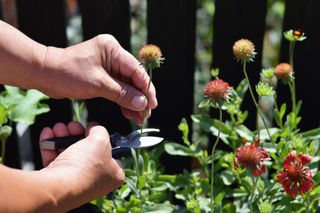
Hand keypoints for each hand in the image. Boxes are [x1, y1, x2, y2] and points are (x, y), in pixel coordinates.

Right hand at [39, 121, 123, 208]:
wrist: (56, 187)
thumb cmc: (83, 168)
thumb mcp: (100, 140)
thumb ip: (100, 130)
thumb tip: (95, 128)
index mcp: (112, 175)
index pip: (112, 153)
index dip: (104, 139)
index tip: (95, 130)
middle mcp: (95, 181)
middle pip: (88, 151)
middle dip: (78, 134)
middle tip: (73, 126)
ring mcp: (76, 182)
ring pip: (70, 153)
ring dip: (63, 137)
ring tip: (59, 128)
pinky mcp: (58, 182)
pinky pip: (55, 160)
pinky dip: (51, 145)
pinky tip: (48, 133)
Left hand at [40, 35, 156, 124]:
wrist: (45, 74)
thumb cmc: (67, 73)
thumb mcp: (98, 84)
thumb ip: (122, 94)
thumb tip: (142, 103)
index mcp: (113, 50)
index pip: (136, 70)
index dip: (146, 89)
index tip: (152, 104)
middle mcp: (113, 56)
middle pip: (133, 79)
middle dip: (139, 98)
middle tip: (146, 114)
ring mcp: (108, 66)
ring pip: (126, 86)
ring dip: (132, 102)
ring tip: (138, 117)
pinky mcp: (103, 76)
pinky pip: (117, 89)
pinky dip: (122, 101)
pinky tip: (128, 112)